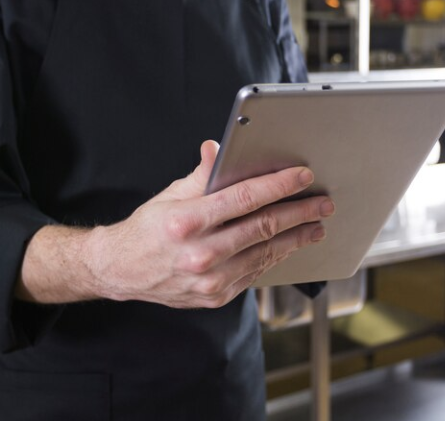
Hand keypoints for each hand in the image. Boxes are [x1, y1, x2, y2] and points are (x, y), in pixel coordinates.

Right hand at [87, 140, 332, 308]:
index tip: (301, 176)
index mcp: (186, 222)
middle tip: (322, 203)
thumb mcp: (170, 196)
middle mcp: (199, 254)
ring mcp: (209, 280)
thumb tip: (218, 148)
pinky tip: (288, 245)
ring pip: (264, 254)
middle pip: (262, 228)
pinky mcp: (215, 296)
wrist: (121, 270)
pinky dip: (274, 257)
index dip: (278, 186)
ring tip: (316, 225)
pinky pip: (254, 273)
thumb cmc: (147, 229)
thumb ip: (201, 176)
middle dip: (299, 213)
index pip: (244, 198)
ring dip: (296, 238)